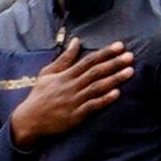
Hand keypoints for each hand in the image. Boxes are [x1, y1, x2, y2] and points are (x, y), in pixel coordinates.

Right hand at [11, 37, 133, 146]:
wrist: (30, 120)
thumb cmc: (40, 95)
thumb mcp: (48, 73)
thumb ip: (64, 58)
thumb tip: (76, 40)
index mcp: (66, 75)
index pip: (89, 60)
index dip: (105, 53)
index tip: (120, 46)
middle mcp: (71, 86)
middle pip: (96, 72)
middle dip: (114, 63)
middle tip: (130, 56)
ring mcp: (74, 100)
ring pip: (97, 87)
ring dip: (114, 79)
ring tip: (130, 71)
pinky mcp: (76, 115)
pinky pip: (92, 106)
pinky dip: (105, 99)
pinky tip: (117, 94)